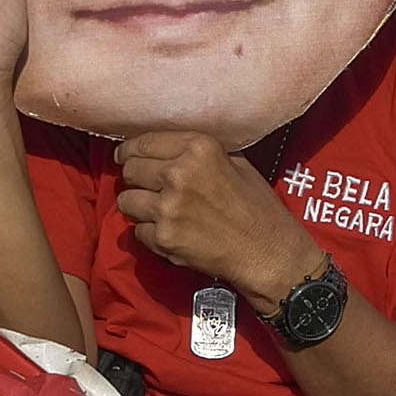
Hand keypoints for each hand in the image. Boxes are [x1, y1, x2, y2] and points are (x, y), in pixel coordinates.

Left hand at [114, 132, 322, 301]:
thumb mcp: (237, 164)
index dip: (131, 149)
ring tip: (156, 210)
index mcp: (199, 148)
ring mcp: (168, 208)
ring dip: (138, 205)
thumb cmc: (258, 209)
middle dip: (134, 176)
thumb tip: (170, 150)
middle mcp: (179, 174)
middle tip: (145, 184)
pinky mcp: (164, 238)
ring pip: (126, 200)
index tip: (127, 155)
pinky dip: (150, 233)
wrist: (269, 254)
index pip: (145, 142)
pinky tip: (170, 232)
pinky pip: (137, 231)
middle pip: (130, 168)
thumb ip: (200, 154)